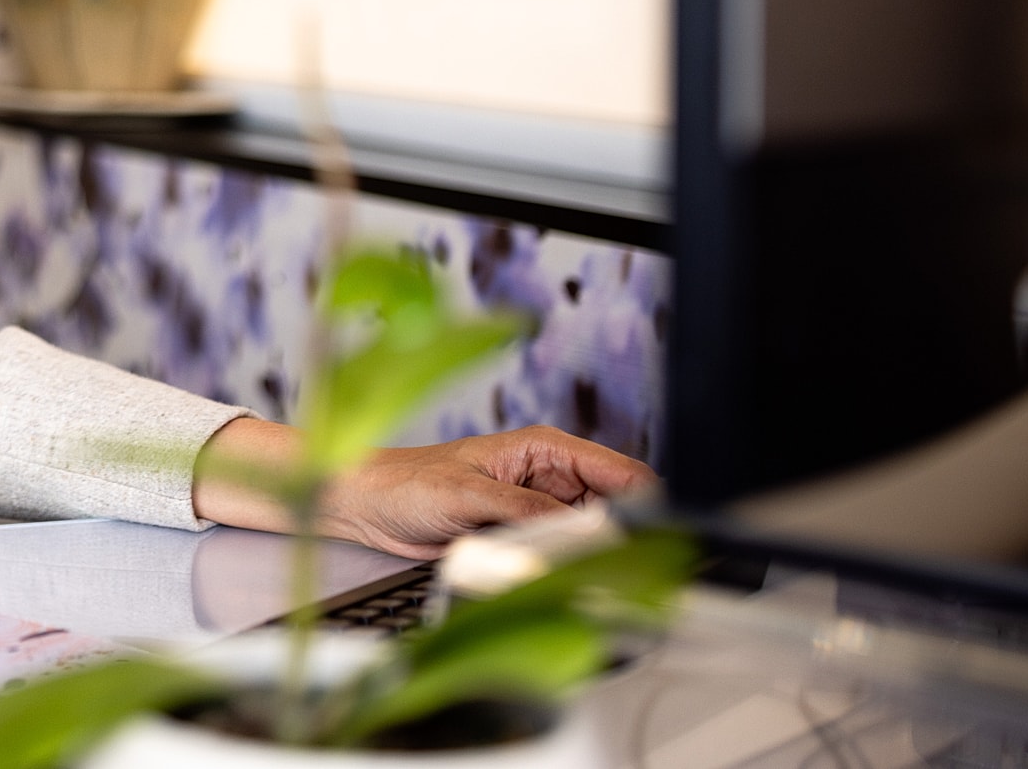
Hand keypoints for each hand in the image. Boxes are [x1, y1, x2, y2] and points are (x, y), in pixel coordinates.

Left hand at [193, 417, 657, 557]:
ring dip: (595, 554)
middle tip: (628, 565)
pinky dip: (568, 566)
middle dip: (623, 533)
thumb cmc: (406, 482)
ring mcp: (538, 508)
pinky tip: (568, 579)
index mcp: (542, 448)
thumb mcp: (468, 494)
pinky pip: (561, 554)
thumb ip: (524, 510)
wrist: (368, 506)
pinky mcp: (523, 536)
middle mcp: (547, 475)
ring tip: (597, 575)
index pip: (617, 470)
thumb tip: (572, 528)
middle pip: (613, 507)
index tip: (660, 533)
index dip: (644, 500)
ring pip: (592, 535)